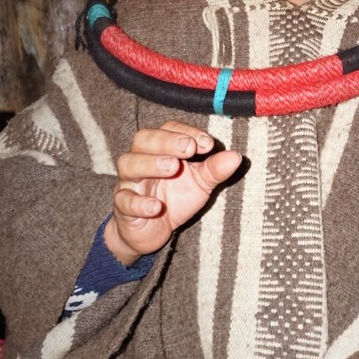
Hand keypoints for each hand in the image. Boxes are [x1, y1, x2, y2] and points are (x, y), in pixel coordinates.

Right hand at [105, 121, 241, 264]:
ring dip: (150, 163)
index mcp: (160, 149)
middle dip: (166, 141)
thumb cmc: (175, 198)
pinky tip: (156, 207)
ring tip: (172, 167)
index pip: (167, 128)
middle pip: (143, 139)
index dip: (185, 132)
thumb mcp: (200, 184)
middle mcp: (141, 160)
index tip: (207, 143)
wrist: (152, 230)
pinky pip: (124, 200)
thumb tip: (236, 156)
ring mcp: (129, 183)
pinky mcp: (123, 207)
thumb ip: (215, 169)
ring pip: (129, 164)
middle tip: (188, 149)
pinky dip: (139, 202)